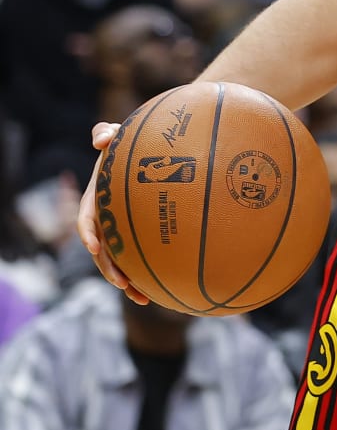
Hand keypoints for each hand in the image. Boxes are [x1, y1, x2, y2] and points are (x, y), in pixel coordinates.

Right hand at [77, 123, 148, 304]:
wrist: (153, 155)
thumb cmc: (132, 145)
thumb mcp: (118, 135)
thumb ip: (107, 132)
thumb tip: (101, 139)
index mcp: (97, 198)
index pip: (87, 218)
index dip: (88, 232)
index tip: (97, 246)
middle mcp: (106, 219)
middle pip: (101, 249)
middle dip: (108, 268)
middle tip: (120, 282)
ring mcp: (121, 230)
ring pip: (119, 261)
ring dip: (126, 280)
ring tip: (141, 297)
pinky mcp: (138, 237)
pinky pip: (138, 261)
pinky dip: (144, 277)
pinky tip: (156, 294)